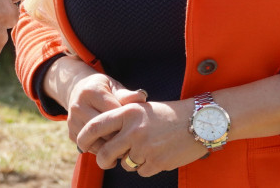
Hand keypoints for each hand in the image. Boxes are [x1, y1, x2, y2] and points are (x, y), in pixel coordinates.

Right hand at [61, 69, 146, 143]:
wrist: (78, 90)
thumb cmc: (103, 89)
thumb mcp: (114, 86)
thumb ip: (126, 94)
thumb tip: (142, 97)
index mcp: (91, 91)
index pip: (112, 112)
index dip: (126, 120)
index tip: (135, 124)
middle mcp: (78, 106)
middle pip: (103, 129)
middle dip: (119, 136)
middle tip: (132, 139)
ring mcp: (72, 121)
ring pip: (96, 141)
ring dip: (111, 146)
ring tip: (123, 145)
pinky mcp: (70, 133)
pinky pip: (89, 148)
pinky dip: (101, 150)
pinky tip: (111, 146)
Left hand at [77, 98, 204, 176]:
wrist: (199, 121)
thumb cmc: (168, 115)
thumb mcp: (143, 109)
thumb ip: (123, 120)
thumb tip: (101, 136)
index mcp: (128, 113)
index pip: (96, 126)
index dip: (84, 137)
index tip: (81, 144)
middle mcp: (134, 130)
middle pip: (106, 153)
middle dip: (103, 160)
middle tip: (105, 160)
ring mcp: (145, 147)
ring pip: (125, 164)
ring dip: (130, 161)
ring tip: (145, 150)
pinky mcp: (156, 162)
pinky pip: (141, 171)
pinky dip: (146, 166)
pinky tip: (158, 155)